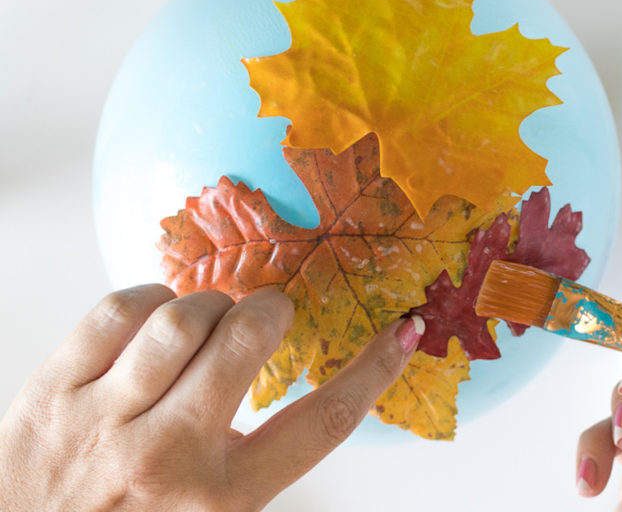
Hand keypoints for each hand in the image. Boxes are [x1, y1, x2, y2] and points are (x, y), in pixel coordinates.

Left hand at [0, 284, 423, 510]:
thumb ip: (251, 464)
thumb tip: (292, 385)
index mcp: (223, 496)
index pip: (324, 422)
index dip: (374, 370)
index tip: (401, 332)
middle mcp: (169, 456)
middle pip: (249, 340)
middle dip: (270, 310)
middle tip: (267, 315)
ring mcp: (104, 421)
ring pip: (182, 317)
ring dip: (208, 304)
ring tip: (205, 320)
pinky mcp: (50, 394)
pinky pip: (116, 312)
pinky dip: (147, 299)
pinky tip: (154, 317)